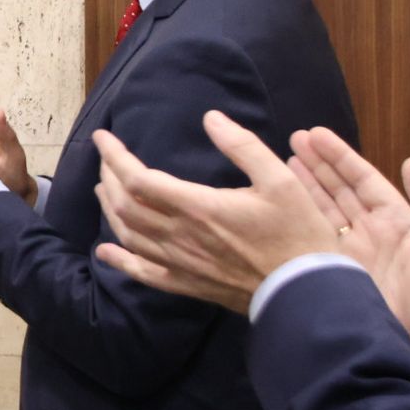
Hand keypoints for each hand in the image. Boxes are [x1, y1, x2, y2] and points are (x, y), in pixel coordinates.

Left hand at [93, 111, 336, 312]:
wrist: (307, 291)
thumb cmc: (297, 233)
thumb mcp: (280, 179)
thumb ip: (242, 146)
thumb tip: (210, 118)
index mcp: (197, 206)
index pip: (137, 179)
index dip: (114, 156)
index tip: (102, 138)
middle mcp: (180, 236)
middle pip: (125, 205)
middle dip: (109, 177)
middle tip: (107, 159)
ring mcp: (180, 263)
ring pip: (129, 236)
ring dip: (110, 209)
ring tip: (104, 189)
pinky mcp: (187, 284)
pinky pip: (143, 273)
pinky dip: (120, 260)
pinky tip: (105, 251)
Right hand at [289, 126, 409, 375]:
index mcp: (398, 220)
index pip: (364, 180)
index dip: (340, 156)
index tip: (315, 135)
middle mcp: (372, 230)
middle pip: (340, 189)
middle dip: (318, 163)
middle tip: (293, 139)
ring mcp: (352, 251)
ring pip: (325, 209)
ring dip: (305, 185)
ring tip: (283, 162)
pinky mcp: (337, 271)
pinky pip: (315, 238)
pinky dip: (299, 217)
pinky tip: (283, 203)